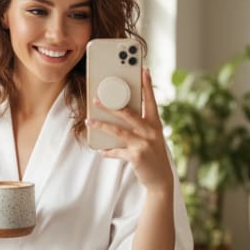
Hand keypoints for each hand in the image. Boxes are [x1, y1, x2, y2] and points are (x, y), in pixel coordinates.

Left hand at [87, 68, 173, 193]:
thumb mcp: (150, 137)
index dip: (147, 85)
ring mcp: (144, 144)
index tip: (143, 70)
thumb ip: (138, 126)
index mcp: (155, 124)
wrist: (160, 179)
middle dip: (110, 105)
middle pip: (128, 113)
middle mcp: (151, 131)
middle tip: (96, 99)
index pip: (151, 100)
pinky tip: (100, 150)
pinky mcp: (136, 156)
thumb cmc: (152, 154)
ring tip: (89, 120)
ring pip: (118, 131)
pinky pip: (116, 151)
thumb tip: (118, 114)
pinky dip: (107, 151)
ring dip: (101, 125)